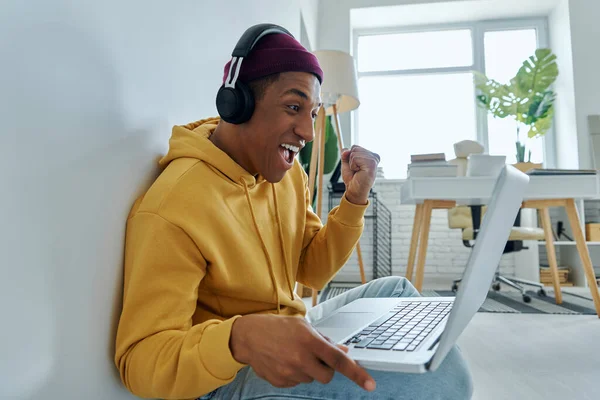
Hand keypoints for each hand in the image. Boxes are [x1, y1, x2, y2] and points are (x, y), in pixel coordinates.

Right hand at [230, 314, 375, 390]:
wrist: (248, 336)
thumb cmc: (277, 327)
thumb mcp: (303, 326)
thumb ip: (325, 340)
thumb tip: (344, 352)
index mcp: (309, 341)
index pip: (338, 361)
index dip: (357, 373)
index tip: (370, 384)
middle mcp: (300, 359)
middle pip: (327, 376)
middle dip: (326, 368)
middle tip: (316, 356)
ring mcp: (289, 372)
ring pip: (312, 379)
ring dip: (309, 370)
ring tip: (295, 354)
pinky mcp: (281, 382)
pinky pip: (298, 382)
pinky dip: (297, 374)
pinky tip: (286, 361)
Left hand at [341, 145, 379, 204]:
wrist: (354, 190)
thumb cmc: (353, 178)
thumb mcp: (347, 164)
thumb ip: (345, 154)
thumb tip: (346, 150)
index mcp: (371, 155)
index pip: (355, 146)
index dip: (350, 157)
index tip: (355, 166)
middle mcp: (374, 156)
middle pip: (355, 148)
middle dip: (351, 160)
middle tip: (356, 170)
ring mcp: (374, 160)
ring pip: (354, 153)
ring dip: (352, 164)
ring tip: (358, 171)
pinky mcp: (371, 164)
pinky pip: (355, 158)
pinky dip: (353, 166)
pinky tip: (359, 172)